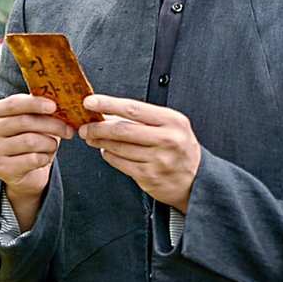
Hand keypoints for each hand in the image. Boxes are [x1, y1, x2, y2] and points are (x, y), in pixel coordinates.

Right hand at [0, 94, 74, 229]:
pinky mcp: (1, 168)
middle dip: (52, 125)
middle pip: (24, 122)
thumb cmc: (29, 142)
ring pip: (30, 141)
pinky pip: (32, 159)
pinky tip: (44, 158)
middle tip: (68, 130)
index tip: (54, 106)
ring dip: (49, 144)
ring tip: (52, 146)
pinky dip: (45, 158)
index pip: (13, 104)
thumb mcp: (31, 123)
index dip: (34, 103)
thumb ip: (38, 111)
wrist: (23, 174)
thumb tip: (59, 104)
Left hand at [79, 95, 200, 212]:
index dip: (107, 104)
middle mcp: (167, 139)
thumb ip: (142, 117)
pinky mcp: (149, 176)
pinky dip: (108, 155)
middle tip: (85, 126)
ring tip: (92, 137)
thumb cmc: (178, 148)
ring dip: (100, 141)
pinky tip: (107, 151)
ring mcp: (158, 159)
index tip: (89, 102)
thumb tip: (106, 111)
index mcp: (172, 121)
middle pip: (121, 130)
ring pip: (117, 147)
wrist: (197, 180)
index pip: (133, 109)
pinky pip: (119, 162)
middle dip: (97, 127)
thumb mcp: (170, 125)